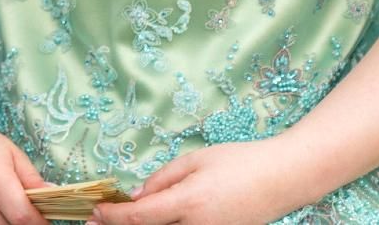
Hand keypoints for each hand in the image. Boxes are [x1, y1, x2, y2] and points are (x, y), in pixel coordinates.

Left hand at [91, 142, 305, 224]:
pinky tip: (156, 217)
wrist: (284, 179)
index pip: (140, 218)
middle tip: (99, 218)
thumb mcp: (196, 160)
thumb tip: (137, 197)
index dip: (113, 217)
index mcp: (190, 203)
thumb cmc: (240, 161)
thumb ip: (162, 180)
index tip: (94, 213)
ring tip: (125, 215)